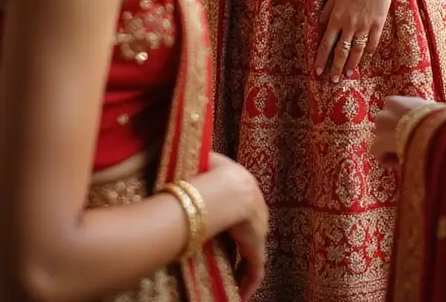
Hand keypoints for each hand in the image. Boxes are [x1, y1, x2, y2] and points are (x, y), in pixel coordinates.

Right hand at [197, 153, 268, 299]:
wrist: (224, 190)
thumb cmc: (209, 174)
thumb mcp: (204, 163)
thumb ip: (201, 164)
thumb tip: (186, 157)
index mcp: (245, 186)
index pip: (239, 206)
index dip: (230, 220)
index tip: (219, 232)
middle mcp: (256, 206)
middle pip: (246, 229)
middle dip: (236, 245)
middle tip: (221, 260)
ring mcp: (259, 226)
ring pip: (250, 250)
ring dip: (240, 267)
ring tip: (229, 283)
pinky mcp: (257, 245)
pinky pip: (254, 269)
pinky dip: (248, 282)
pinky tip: (239, 295)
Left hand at [315, 0, 403, 81]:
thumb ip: (326, 12)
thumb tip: (319, 26)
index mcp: (336, 18)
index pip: (326, 43)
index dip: (321, 58)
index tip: (317, 71)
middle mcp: (349, 25)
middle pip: (341, 51)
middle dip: (336, 67)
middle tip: (333, 80)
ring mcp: (364, 26)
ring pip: (356, 50)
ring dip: (352, 64)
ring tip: (348, 75)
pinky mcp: (377, 24)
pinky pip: (372, 43)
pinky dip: (369, 52)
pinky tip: (366, 59)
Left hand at [370, 95, 431, 167]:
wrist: (433, 129)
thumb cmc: (436, 118)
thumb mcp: (428, 109)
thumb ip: (419, 112)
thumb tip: (425, 119)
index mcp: (395, 102)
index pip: (391, 114)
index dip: (401, 126)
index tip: (412, 134)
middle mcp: (384, 112)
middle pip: (384, 126)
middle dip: (393, 136)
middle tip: (407, 145)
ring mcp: (379, 127)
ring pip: (381, 139)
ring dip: (391, 148)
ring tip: (407, 155)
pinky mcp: (378, 142)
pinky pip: (378, 153)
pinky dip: (388, 160)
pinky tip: (402, 163)